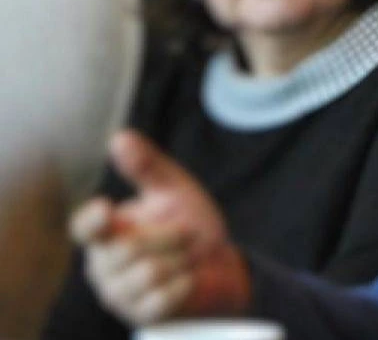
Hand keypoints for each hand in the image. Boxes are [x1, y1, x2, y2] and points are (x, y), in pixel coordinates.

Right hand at [70, 130, 252, 324]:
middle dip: (169, 236)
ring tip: (188, 257)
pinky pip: (162, 297)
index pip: (84, 229)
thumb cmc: (191, 225)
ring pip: (147, 273)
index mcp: (106, 231)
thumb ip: (148, 167)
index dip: (91, 221)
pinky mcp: (140, 314)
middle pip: (127, 249)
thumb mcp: (175, 191)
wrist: (220, 267)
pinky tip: (188, 279)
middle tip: (189, 232)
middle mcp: (104, 264)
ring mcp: (119, 293)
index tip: (105, 209)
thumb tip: (120, 137)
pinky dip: (184, 284)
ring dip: (180, 260)